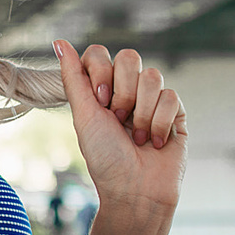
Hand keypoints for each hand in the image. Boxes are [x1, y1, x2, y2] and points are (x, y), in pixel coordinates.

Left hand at [53, 39, 186, 217]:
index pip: (100, 54)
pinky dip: (159, 122)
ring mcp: (152, 101)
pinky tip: (154, 142)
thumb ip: (73, 78)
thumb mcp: (84, 117)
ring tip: (135, 137)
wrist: (135, 192)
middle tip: (118, 119)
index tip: (99, 100)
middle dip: (122, 91)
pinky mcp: (176, 114)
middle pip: (130, 57)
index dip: (100, 71)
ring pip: (152, 76)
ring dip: (141, 111)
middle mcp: (127, 91)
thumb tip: (58, 42)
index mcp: (101, 90)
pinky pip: (171, 96)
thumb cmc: (105, 159)